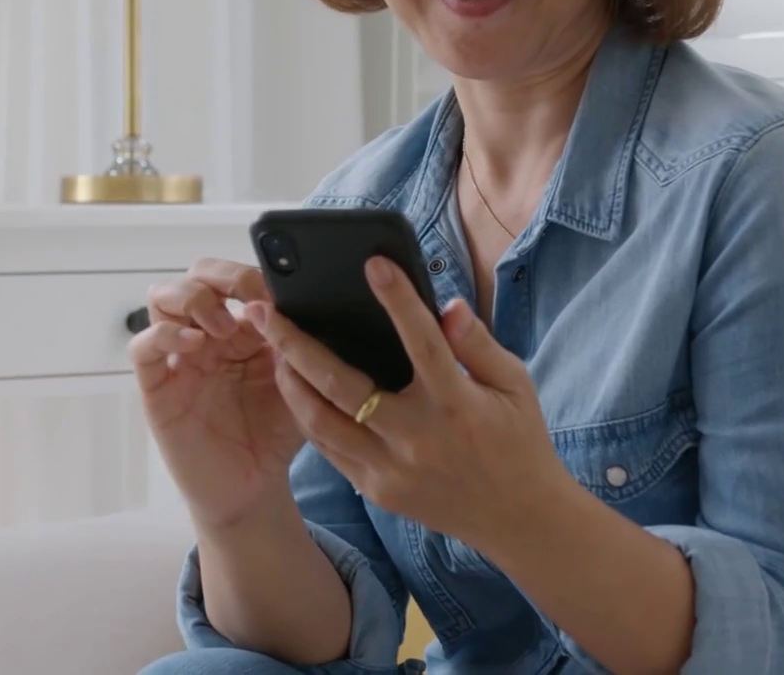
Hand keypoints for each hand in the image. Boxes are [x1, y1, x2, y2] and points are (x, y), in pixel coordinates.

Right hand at [131, 259, 304, 530]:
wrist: (254, 488)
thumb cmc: (276, 434)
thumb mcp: (300, 386)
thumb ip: (299, 348)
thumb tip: (300, 306)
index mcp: (243, 328)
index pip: (236, 279)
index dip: (253, 276)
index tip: (279, 291)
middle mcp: (207, 334)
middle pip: (196, 275)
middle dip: (220, 275)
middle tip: (248, 296)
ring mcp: (179, 357)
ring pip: (162, 297)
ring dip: (193, 299)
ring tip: (222, 328)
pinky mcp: (157, 386)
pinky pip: (143, 347)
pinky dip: (163, 334)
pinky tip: (193, 344)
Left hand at [247, 256, 571, 551]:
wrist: (518, 519)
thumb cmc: (518, 440)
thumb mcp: (514, 385)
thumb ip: (477, 344)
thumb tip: (447, 305)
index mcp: (456, 405)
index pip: (423, 342)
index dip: (399, 300)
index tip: (374, 265)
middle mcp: (417, 438)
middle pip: (343, 386)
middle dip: (296, 344)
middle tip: (265, 311)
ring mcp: (392, 469)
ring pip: (321, 422)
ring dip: (290, 382)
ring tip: (271, 347)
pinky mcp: (377, 490)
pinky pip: (330, 450)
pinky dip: (308, 416)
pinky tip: (295, 388)